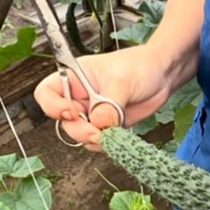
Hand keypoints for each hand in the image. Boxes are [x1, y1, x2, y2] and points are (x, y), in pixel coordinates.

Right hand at [33, 46, 179, 150]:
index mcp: (74, 77)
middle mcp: (78, 96)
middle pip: (62, 120)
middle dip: (78, 129)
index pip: (46, 93)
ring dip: (91, 138)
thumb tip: (99, 124)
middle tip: (97, 132)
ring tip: (111, 133)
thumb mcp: (123, 80)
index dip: (53, 105)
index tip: (73, 111)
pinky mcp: (105, 125)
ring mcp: (91, 113)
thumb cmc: (141, 65)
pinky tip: (116, 136)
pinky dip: (104, 144)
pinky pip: (95, 141)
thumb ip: (109, 103)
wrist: (163, 75)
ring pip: (78, 133)